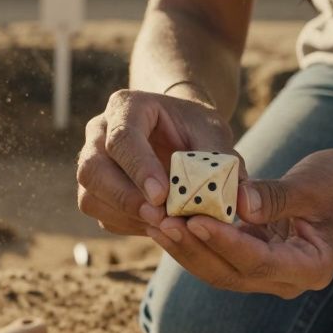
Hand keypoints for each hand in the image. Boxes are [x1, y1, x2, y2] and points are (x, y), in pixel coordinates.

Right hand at [76, 89, 238, 234]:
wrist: (179, 131)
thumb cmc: (195, 127)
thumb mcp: (213, 133)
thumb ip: (223, 161)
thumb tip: (242, 201)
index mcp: (125, 107)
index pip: (122, 138)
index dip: (139, 169)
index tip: (162, 196)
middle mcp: (99, 131)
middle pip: (92, 168)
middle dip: (125, 198)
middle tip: (161, 218)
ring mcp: (92, 161)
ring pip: (90, 195)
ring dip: (125, 216)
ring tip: (164, 225)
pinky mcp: (96, 189)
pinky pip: (101, 213)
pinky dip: (128, 225)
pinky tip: (157, 225)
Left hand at [145, 149, 332, 298]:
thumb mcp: (314, 184)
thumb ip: (277, 196)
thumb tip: (239, 203)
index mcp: (311, 268)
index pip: (259, 261)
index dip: (225, 242)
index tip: (195, 220)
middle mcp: (287, 281)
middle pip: (230, 273)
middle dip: (192, 247)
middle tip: (159, 221)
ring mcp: (267, 274)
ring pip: (216, 269)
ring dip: (183, 246)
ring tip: (152, 219)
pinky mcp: (252, 260)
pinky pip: (215, 255)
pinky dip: (191, 239)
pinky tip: (163, 219)